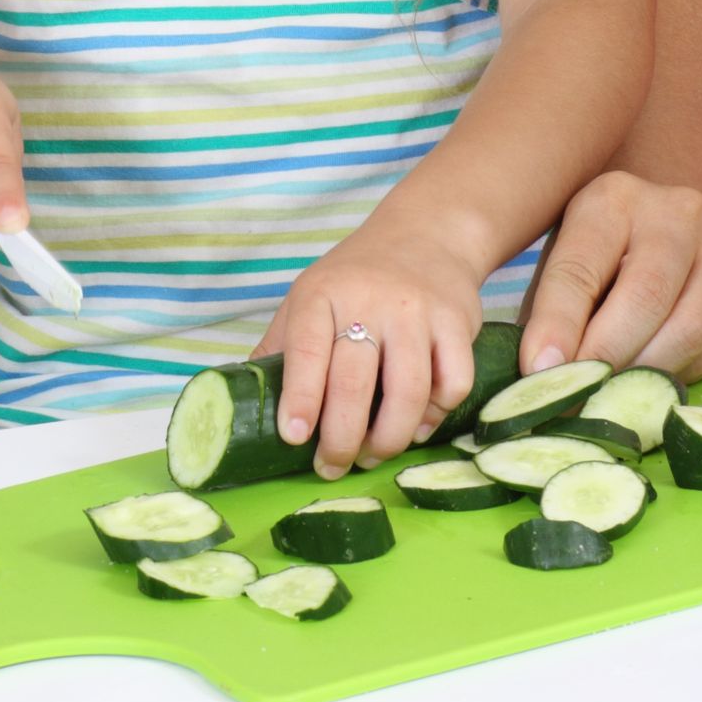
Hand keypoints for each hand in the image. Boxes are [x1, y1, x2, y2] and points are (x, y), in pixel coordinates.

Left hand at [263, 216, 480, 477]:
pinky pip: (452, 385)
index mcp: (322, 294)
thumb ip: (280, 347)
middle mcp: (370, 299)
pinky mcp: (457, 323)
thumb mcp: (308, 298)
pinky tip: (417, 424)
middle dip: (341, 439)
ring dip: (389, 440)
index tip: (293, 438)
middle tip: (332, 466)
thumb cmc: (355, 279)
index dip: (299, 398)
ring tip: (373, 455)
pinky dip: (435, 417)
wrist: (424, 235)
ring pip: (408, 393)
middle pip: (354, 383)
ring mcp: (417, 312)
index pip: (306, 350)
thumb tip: (244, 404)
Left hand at [519, 170, 701, 379]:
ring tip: (609, 394)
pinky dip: (680, 374)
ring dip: (645, 372)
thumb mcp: (562, 259)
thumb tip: (541, 374)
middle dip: (608, 355)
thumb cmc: (597, 252)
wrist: (659, 229)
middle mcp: (677, 216)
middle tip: (578, 395)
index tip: (538, 370)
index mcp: (615, 198)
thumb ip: (551, 308)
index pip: (582, 267)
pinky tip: (648, 380)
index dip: (559, 324)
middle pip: (647, 296)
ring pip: (691, 327)